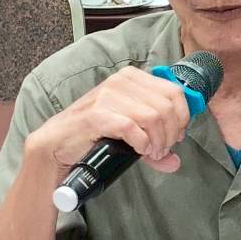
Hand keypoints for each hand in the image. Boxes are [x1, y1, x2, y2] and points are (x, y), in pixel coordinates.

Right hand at [23, 66, 192, 178]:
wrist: (58, 143)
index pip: (174, 91)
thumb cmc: (95, 134)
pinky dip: (142, 143)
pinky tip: (139, 150)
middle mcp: (121, 81)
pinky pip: (132, 127)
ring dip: (158, 141)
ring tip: (152, 153)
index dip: (182, 117)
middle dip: (171, 133)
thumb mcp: (129, 130)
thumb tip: (175, 161)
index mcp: (132, 77)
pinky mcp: (97, 114)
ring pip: (154, 117)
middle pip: (167, 107)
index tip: (177, 136)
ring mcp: (108, 95)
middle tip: (162, 150)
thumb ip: (154, 142)